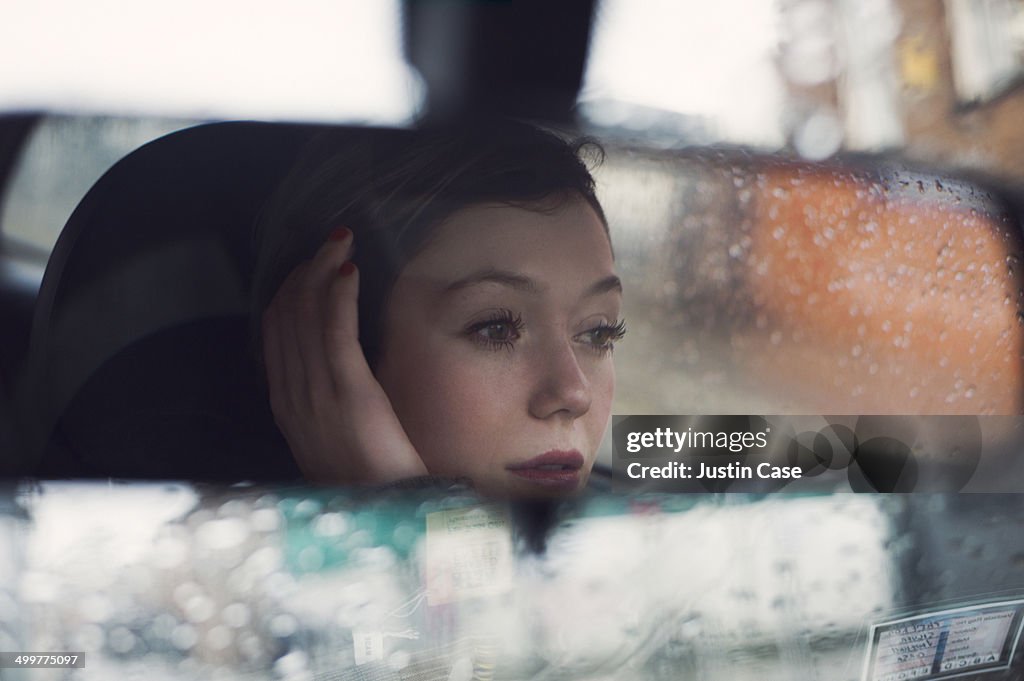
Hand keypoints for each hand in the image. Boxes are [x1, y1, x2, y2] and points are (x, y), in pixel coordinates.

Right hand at [261, 228, 427, 483]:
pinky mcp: (350, 393)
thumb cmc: (371, 483)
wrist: (388, 517)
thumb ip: (324, 407)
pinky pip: (335, 332)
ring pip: (306, 317)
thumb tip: (334, 371)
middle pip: (285, 318)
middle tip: (329, 242)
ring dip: (321, 271)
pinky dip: (339, 294)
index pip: (275, 335)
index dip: (289, 294)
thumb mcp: (334, 442)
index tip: (310, 267)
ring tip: (339, 242)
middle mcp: (292, 397)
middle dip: (304, 272)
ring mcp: (316, 396)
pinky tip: (349, 269)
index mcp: (287, 408)